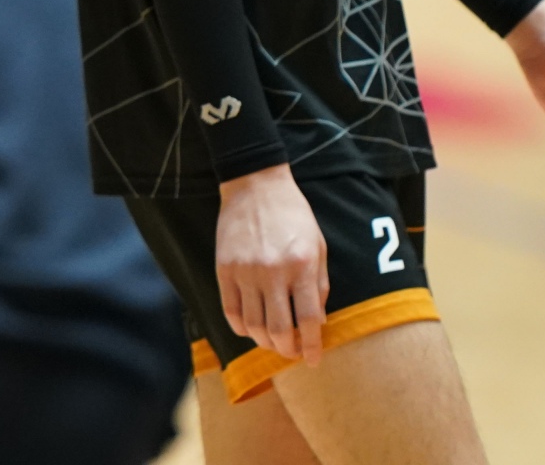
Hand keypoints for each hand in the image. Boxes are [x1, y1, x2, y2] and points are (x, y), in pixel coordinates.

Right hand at [214, 164, 327, 366]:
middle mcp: (273, 272)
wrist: (255, 185)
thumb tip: (319, 321)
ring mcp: (245, 271)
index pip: (310, 319)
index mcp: (302, 265)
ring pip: (253, 325)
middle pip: (279, 330)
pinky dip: (241, 327)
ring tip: (272, 342)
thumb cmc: (293, 215)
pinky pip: (230, 310)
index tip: (313, 360)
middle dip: (288, 350)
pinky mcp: (224, 269)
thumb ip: (320, 284)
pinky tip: (250, 327)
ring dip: (265, 342)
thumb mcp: (318, 246)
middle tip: (292, 353)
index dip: (313, 345)